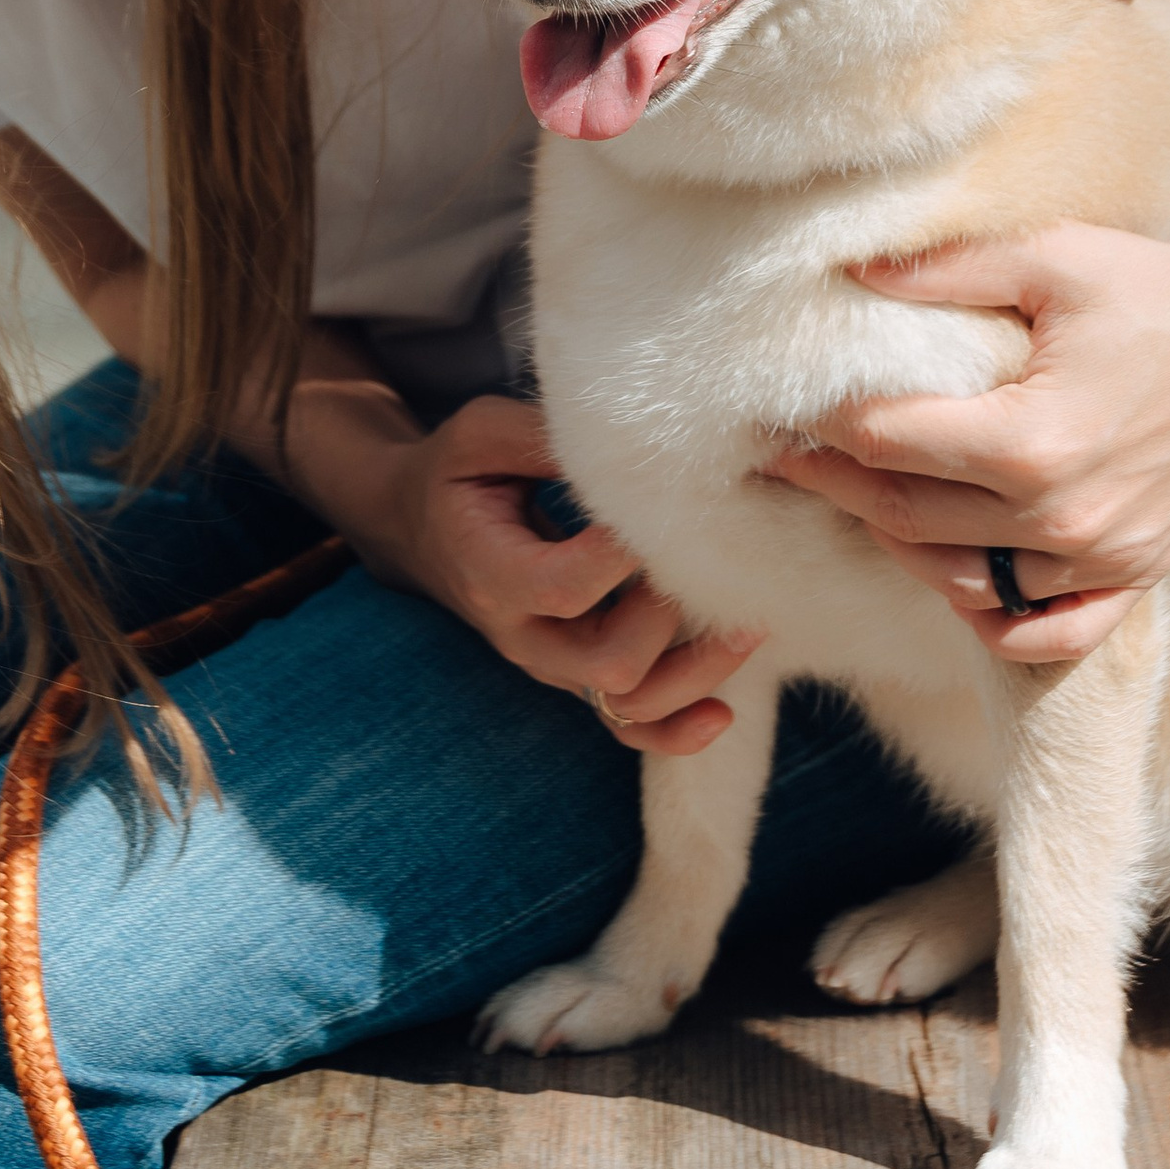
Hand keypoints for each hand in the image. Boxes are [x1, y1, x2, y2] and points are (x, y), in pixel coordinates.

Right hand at [392, 394, 763, 753]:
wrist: (420, 527)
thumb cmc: (457, 473)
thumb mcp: (481, 436)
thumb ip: (544, 440)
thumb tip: (627, 442)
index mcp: (492, 574)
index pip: (568, 586)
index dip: (626, 554)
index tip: (663, 503)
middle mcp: (522, 636)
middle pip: (609, 662)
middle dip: (671, 614)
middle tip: (706, 556)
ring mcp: (552, 664)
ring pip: (629, 703)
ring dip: (697, 670)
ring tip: (749, 623)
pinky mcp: (576, 673)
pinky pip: (627, 726)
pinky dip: (676, 731)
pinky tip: (721, 716)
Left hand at [764, 219, 1169, 663]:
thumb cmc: (1158, 285)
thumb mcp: (1050, 257)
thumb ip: (944, 271)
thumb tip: (848, 271)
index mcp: (1028, 441)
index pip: (885, 447)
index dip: (820, 429)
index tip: (775, 413)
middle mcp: (1061, 518)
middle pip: (906, 521)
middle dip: (838, 487)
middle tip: (788, 459)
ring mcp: (1102, 557)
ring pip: (963, 579)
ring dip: (902, 546)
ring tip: (860, 501)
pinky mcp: (1136, 573)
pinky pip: (1048, 629)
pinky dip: (996, 617)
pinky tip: (958, 582)